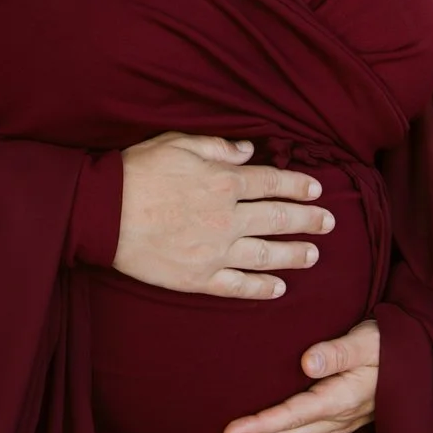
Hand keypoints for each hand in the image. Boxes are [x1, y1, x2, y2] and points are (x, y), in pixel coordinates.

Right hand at [113, 133, 334, 299]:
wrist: (103, 213)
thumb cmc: (137, 172)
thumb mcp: (176, 143)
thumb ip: (216, 147)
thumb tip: (248, 151)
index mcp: (222, 182)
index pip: (271, 183)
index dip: (297, 186)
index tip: (316, 189)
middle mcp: (226, 218)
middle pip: (277, 218)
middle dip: (307, 220)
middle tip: (328, 223)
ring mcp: (214, 251)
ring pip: (266, 254)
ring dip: (294, 255)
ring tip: (313, 255)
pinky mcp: (198, 278)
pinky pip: (238, 286)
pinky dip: (261, 288)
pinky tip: (278, 288)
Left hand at [207, 318, 379, 432]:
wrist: (419, 362)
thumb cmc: (391, 345)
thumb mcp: (368, 341)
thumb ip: (338, 352)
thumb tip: (307, 362)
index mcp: (339, 399)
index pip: (291, 416)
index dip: (259, 426)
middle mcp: (335, 419)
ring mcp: (336, 426)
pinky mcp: (336, 425)